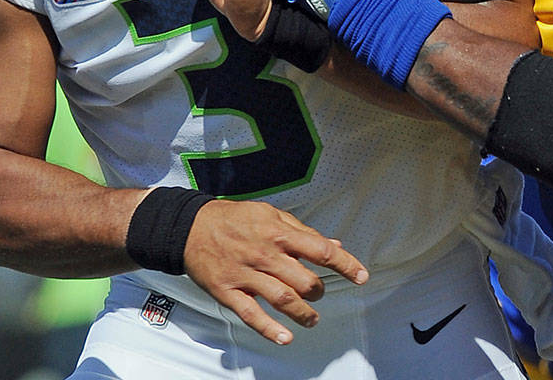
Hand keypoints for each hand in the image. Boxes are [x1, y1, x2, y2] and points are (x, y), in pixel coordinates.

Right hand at [184, 199, 368, 344]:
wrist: (190, 226)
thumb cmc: (235, 219)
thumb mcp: (271, 215)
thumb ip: (303, 232)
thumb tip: (335, 243)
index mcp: (278, 232)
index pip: (321, 250)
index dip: (345, 264)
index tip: (362, 276)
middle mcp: (265, 254)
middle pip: (303, 279)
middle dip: (318, 291)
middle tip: (319, 294)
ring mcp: (246, 274)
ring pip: (282, 299)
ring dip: (303, 313)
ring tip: (312, 320)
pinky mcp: (228, 291)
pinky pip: (251, 314)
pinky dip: (270, 329)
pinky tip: (286, 338)